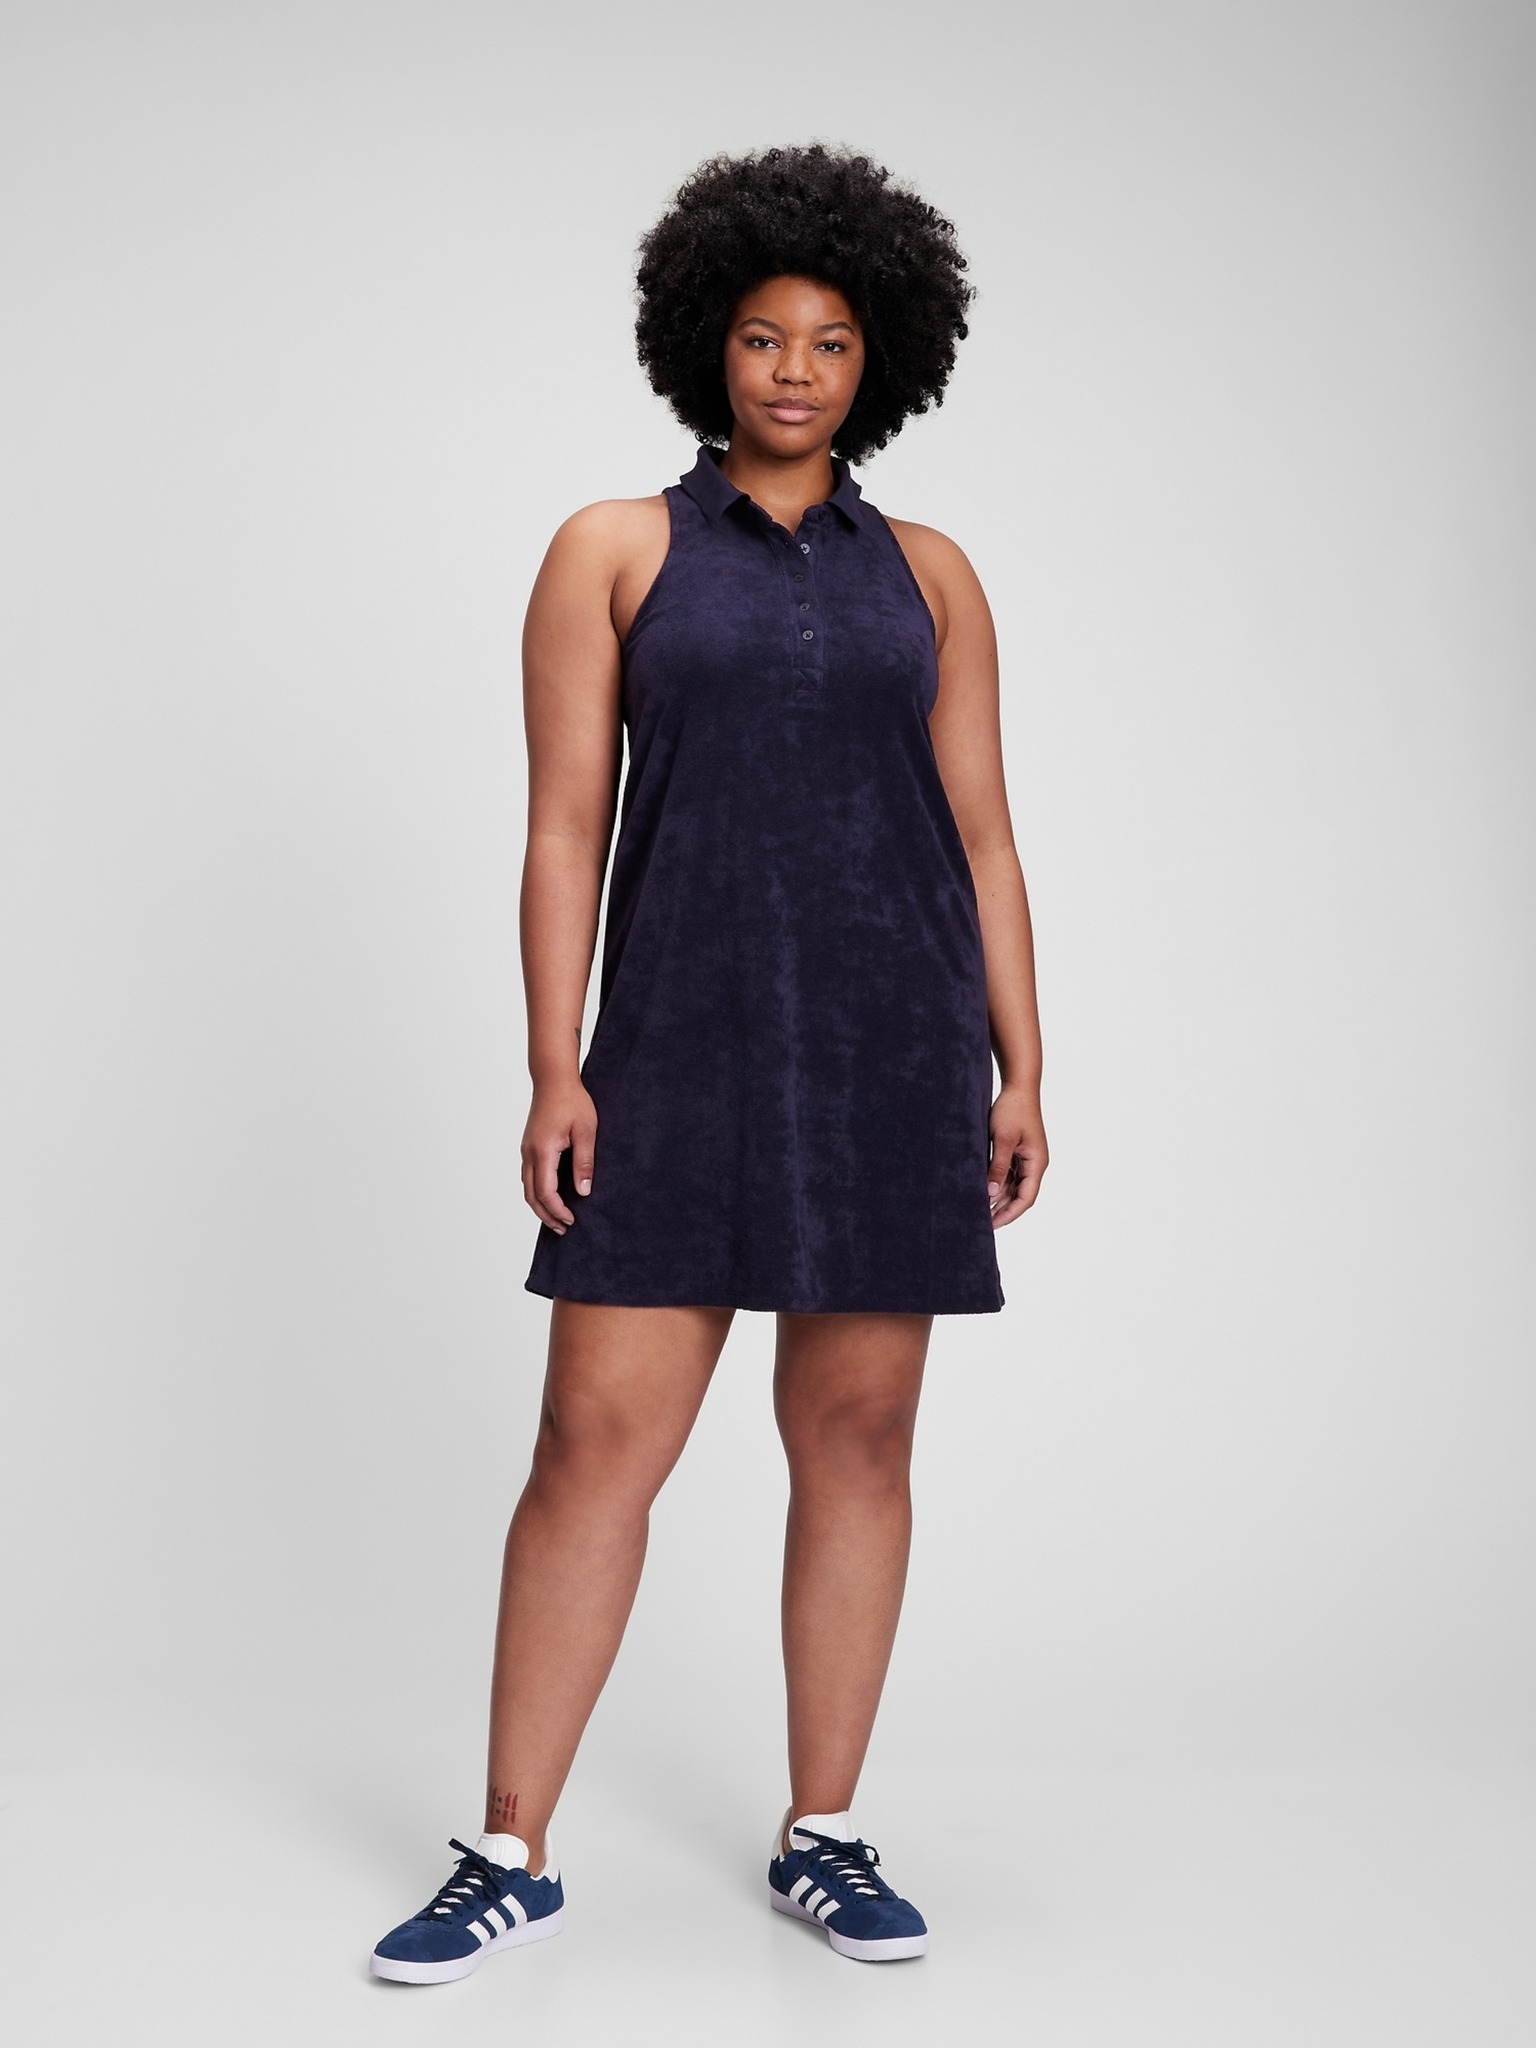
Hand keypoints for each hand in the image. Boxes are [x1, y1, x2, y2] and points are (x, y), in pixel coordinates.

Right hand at [520, 1080, 598, 1234]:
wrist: (553, 1079)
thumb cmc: (572, 1101)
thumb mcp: (586, 1131)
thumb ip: (584, 1162)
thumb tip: (583, 1192)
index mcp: (543, 1151)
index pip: (546, 1192)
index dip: (558, 1210)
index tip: (572, 1220)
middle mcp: (529, 1153)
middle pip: (531, 1196)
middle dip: (546, 1215)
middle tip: (564, 1229)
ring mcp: (526, 1150)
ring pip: (527, 1187)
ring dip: (540, 1206)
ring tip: (557, 1218)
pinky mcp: (528, 1146)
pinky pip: (528, 1176)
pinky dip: (537, 1192)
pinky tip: (550, 1196)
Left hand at [987, 1084, 1047, 1226]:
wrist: (1019, 1087)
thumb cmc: (1013, 1109)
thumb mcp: (1002, 1139)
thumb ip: (997, 1167)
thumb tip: (990, 1193)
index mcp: (1037, 1163)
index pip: (1026, 1198)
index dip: (1009, 1214)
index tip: (992, 1224)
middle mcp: (1035, 1164)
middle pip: (1020, 1195)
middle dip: (1002, 1209)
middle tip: (981, 1222)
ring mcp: (1027, 1158)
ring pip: (1013, 1186)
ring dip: (998, 1198)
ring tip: (979, 1210)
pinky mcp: (1019, 1152)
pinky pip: (1009, 1174)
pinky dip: (997, 1184)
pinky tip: (983, 1190)